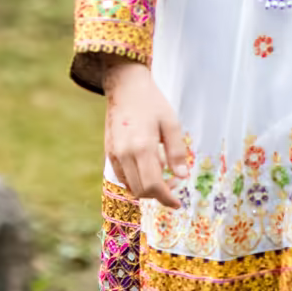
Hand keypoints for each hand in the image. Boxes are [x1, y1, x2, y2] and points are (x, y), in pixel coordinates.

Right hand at [102, 62, 192, 208]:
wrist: (125, 87)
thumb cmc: (152, 102)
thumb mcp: (171, 123)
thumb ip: (176, 152)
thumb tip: (182, 177)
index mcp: (142, 147)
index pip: (153, 186)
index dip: (166, 199)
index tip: (177, 204)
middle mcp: (125, 154)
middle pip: (141, 190)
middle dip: (158, 195)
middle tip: (172, 187)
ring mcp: (114, 154)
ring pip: (130, 186)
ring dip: (146, 189)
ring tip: (161, 177)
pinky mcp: (109, 152)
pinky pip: (122, 176)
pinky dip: (135, 181)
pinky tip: (147, 170)